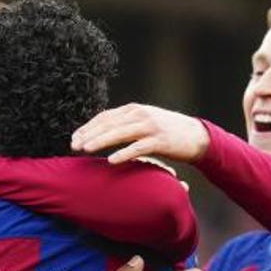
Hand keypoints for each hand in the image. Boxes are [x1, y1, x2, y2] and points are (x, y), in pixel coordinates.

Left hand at [71, 103, 210, 165]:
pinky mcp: (160, 141)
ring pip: (121, 133)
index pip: (105, 116)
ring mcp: (151, 127)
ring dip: (101, 141)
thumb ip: (125, 124)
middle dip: (89, 134)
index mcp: (134, 109)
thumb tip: (102, 131)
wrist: (196, 136)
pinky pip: (138, 148)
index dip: (88, 127)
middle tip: (74, 145)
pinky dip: (124, 153)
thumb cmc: (166, 132)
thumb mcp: (144, 122)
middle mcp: (141, 115)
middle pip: (109, 123)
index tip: (74, 137)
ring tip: (86, 149)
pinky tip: (111, 161)